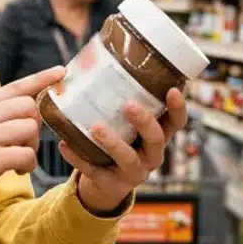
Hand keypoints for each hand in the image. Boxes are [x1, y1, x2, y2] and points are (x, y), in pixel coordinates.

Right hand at [0, 67, 64, 222]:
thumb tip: (29, 113)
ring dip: (32, 147)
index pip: (15, 87)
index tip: (60, 72)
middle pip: (28, 107)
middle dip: (35, 127)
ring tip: (18, 162)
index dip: (40, 79)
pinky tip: (16, 172)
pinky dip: (27, 164)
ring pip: (30, 129)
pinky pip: (25, 154)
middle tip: (24, 146)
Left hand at [62, 88, 188, 214]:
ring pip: (128, 159)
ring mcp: (133, 173)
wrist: (106, 183)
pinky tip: (64, 144)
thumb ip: (123, 102)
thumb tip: (96, 58)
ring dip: (113, 143)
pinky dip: (78, 158)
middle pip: (156, 139)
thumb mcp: (128, 126)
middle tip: (128, 105)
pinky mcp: (111, 185)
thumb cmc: (119, 142)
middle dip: (144, 122)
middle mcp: (151, 156)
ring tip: (96, 127)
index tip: (172, 90)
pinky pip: (95, 172)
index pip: (176, 123)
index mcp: (157, 137)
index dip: (177, 108)